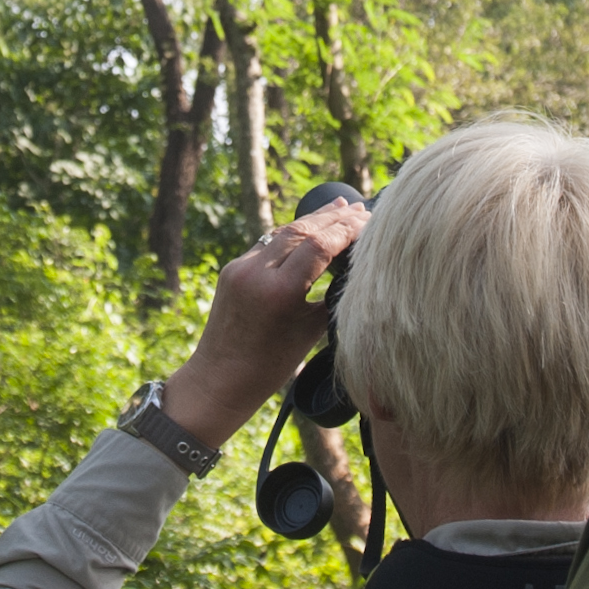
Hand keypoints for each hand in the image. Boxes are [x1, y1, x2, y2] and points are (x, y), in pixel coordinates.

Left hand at [158, 194, 371, 450]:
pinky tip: (310, 229)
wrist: (219, 379)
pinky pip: (267, 244)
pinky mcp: (232, 269)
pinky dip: (292, 235)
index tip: (369, 222)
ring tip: (339, 209)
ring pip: (282, 232)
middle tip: (359, 209)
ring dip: (312, 221)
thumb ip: (329, 297)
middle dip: (332, 218)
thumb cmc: (270, 367)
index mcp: (278, 292)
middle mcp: (255, 272)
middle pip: (301, 230)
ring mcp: (240, 267)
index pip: (319, 245)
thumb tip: (352, 268)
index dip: (347, 230)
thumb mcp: (309, 333)